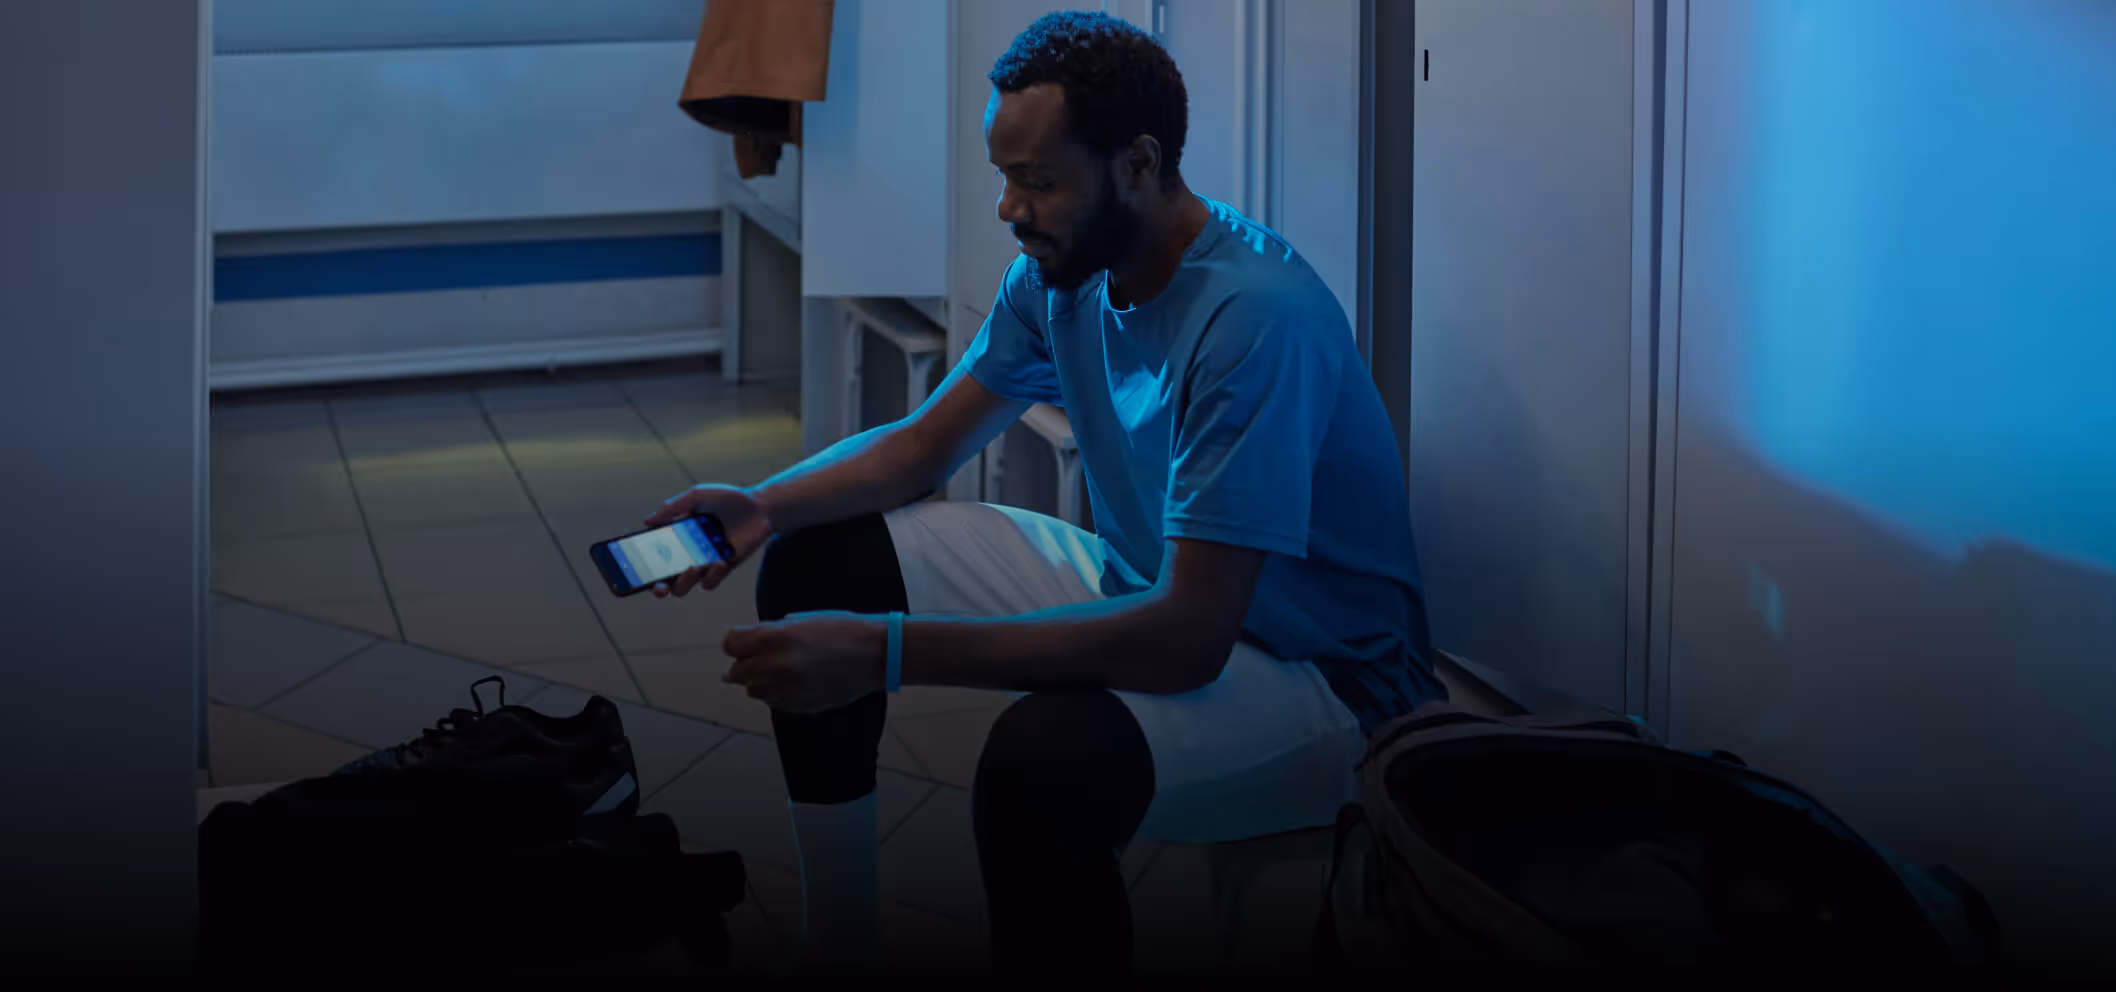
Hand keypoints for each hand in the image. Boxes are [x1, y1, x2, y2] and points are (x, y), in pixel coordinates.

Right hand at [644, 484, 773, 597]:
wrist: (760, 506)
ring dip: (686, 580)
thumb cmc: (727, 499)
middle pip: (666, 581)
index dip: (641, 568)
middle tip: (659, 587)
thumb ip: (673, 507)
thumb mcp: (697, 496)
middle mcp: (686, 554)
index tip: (633, 572)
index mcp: (676, 538)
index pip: (653, 557)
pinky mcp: (723, 569)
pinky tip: (719, 561)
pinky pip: (710, 582)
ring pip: (685, 586)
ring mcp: (704, 564)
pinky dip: (711, 576)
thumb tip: (647, 521)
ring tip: (694, 566)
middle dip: (658, 588)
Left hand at [722, 612, 886, 713]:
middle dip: (746, 664)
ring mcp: (785, 688)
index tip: (746, 643)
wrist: (874, 654)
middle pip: (736, 672)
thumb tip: (746, 646)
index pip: (730, 645)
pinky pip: (773, 703)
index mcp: (772, 637)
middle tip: (763, 658)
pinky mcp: (797, 705)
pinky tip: (795, 682)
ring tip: (782, 671)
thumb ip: (770, 633)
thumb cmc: (841, 629)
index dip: (737, 643)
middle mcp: (773, 665)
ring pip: (753, 691)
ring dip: (760, 681)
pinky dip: (777, 694)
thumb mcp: (801, 620)